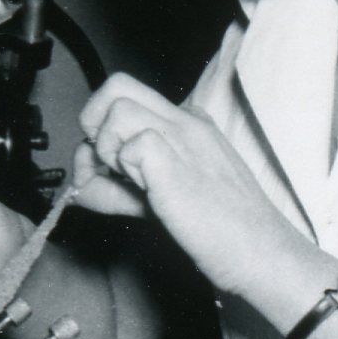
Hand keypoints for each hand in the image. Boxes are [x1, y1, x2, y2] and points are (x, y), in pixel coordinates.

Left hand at [72, 73, 303, 299]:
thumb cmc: (221, 232)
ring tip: (128, 183)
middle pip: (117, 85)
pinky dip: (124, 172)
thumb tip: (76, 186)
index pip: (128, 99)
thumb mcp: (161, 200)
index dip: (103, 132)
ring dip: (107, 149)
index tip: (109, 171)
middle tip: (104, 164)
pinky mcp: (176, 162)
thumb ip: (119, 189)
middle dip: (93, 122)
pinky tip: (143, 196)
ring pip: (117, 109)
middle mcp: (185, 122)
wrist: (261, 253)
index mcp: (188, 125)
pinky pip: (131, 145)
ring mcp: (183, 137)